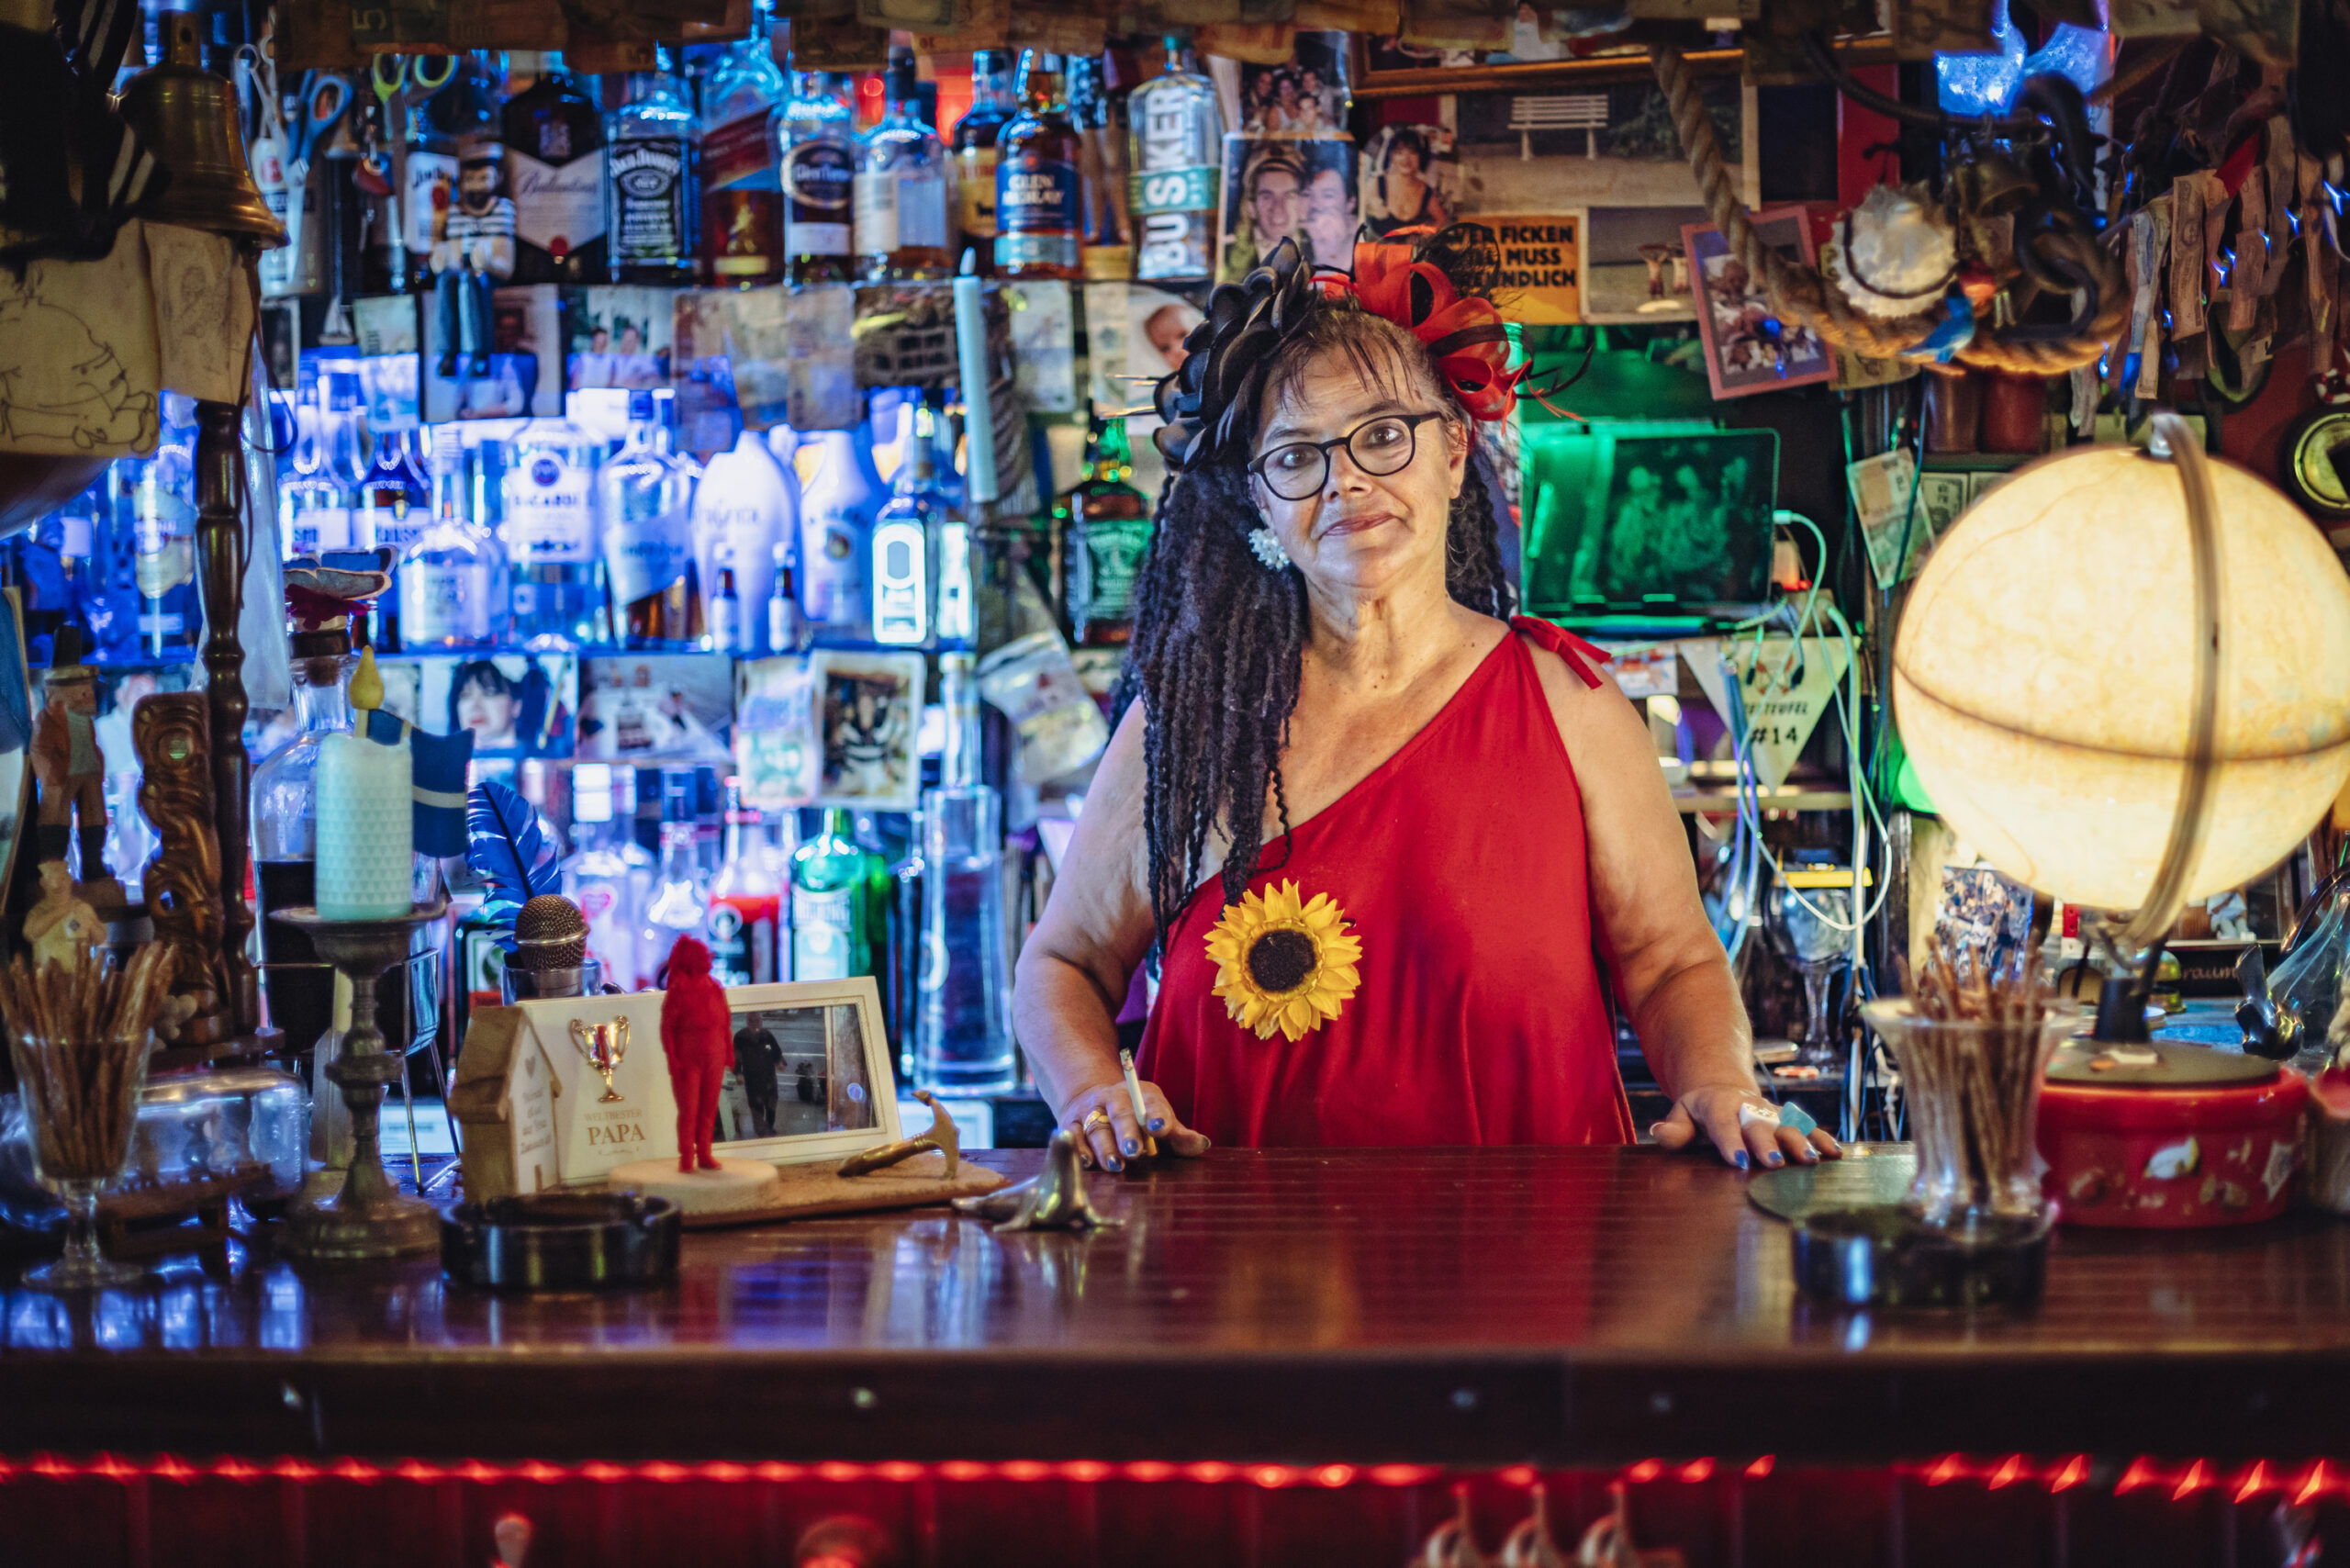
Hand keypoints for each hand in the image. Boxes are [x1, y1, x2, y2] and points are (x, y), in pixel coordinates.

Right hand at [1059, 1077, 1209, 1173]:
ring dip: (1105, 1147)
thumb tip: (1202, 1145)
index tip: (1160, 1128)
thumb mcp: (1158, 1120)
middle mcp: (1113, 1098)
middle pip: (1121, 1114)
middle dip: (1127, 1133)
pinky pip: (1072, 1135)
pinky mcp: (1070, 1121)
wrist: (1094, 1100)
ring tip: (1115, 1165)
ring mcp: (1090, 1109)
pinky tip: (1087, 1162)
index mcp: (1141, 1095)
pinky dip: (1079, 1149)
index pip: (1152, 1103)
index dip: (1157, 1115)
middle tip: (1135, 1152)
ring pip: (1096, 1127)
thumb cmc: (1136, 1117)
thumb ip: (1178, 1136)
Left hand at [1650, 1083, 1841, 1170]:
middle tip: (1774, 1162)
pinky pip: (1807, 1128)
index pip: (1722, 1123)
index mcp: (1718, 1105)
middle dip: (1767, 1143)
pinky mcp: (1787, 1120)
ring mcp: (1770, 1113)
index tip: (1737, 1161)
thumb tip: (1659, 1133)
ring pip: (1787, 1125)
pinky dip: (1821, 1138)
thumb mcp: (1681, 1113)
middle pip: (1759, 1125)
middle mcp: (1748, 1107)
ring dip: (1801, 1142)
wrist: (1723, 1088)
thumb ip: (1675, 1129)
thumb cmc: (1698, 1111)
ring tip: (1812, 1160)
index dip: (1730, 1141)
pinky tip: (1835, 1153)